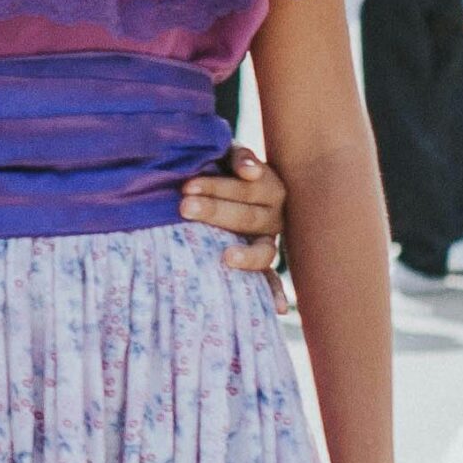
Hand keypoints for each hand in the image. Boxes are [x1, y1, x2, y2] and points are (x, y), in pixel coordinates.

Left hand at [183, 143, 286, 283]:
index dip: (224, 185)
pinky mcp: (261, 262)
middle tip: (184, 205)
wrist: (209, 181)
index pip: (251, 186)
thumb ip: (233, 155)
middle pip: (251, 216)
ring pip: (264, 250)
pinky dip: (274, 292)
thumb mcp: (221, 153)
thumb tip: (248, 171)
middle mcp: (273, 215)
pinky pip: (270, 279)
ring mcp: (269, 240)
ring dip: (247, 255)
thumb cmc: (213, 164)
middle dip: (217, 210)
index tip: (197, 182)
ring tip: (225, 258)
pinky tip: (278, 308)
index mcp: (267, 186)